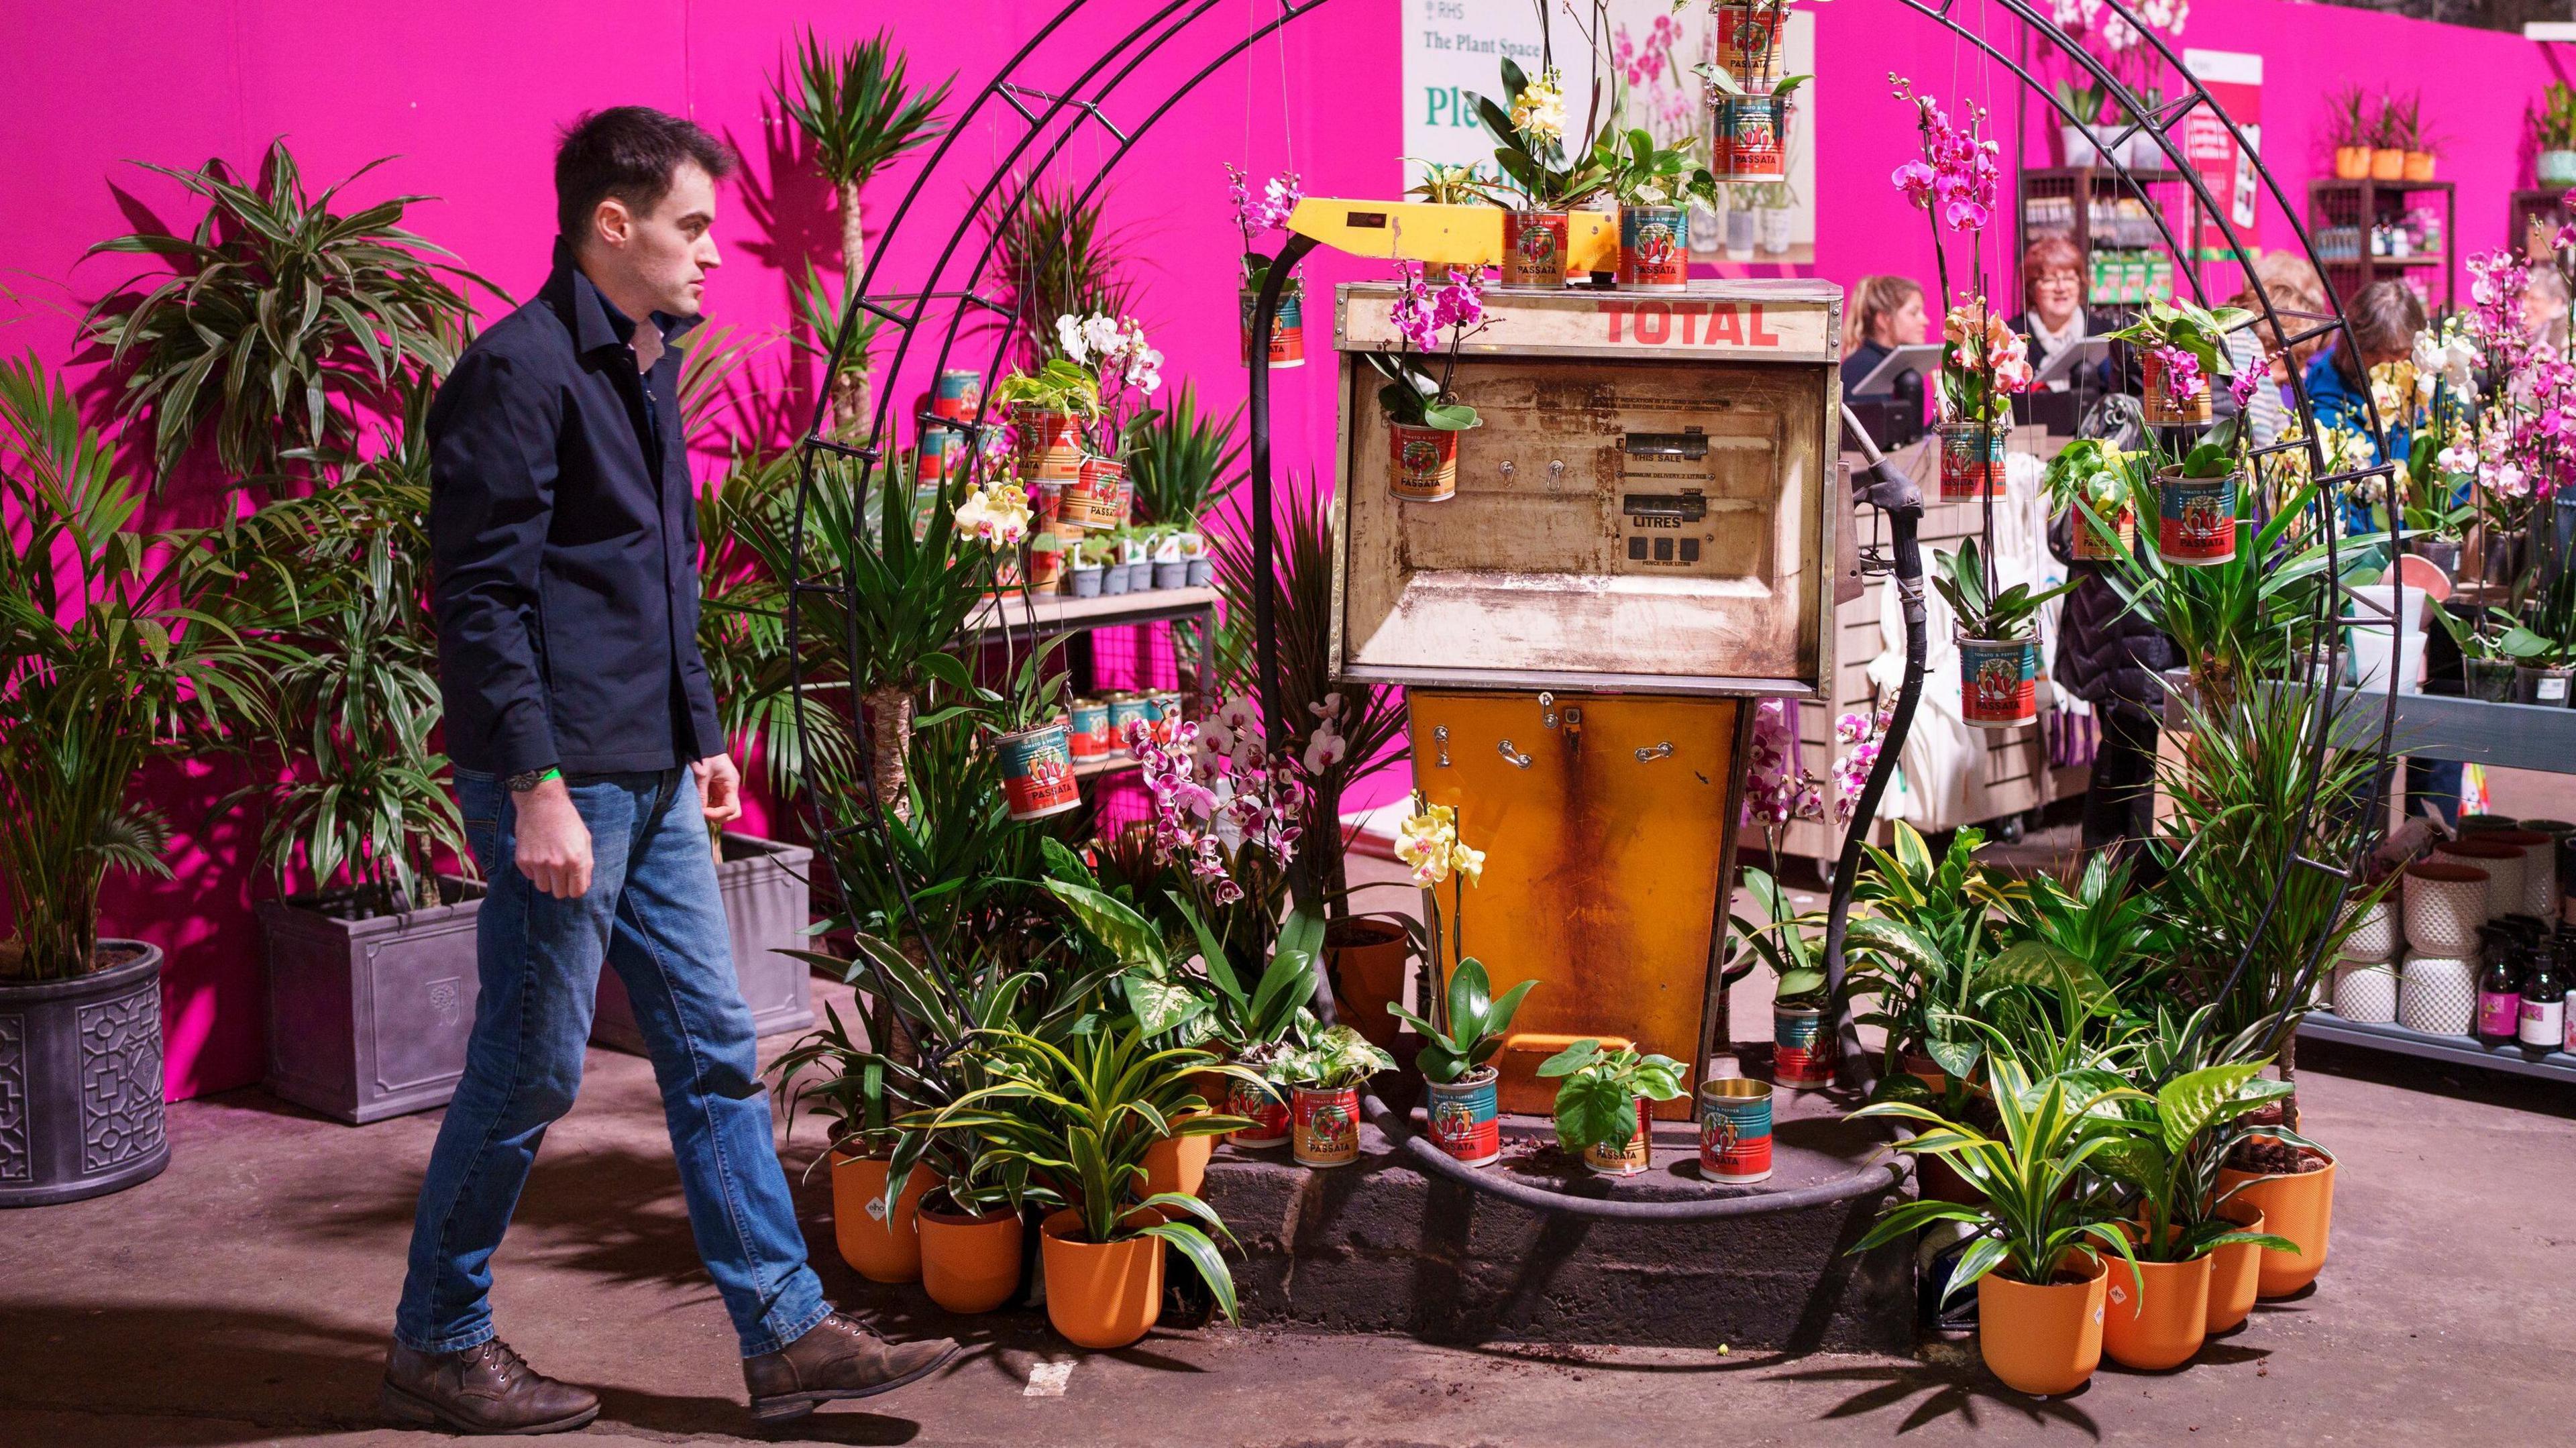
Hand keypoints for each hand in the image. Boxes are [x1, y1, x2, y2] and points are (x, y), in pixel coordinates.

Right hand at [513, 777, 593, 899]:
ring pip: (543, 888)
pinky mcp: (522, 860)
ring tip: (548, 863)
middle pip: (559, 893)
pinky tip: (537, 854)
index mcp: (576, 860)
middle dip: (561, 886)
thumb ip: (587, 864)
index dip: (575, 888)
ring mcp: (538, 863)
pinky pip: (530, 876)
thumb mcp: (585, 840)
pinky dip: (534, 870)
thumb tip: (584, 885)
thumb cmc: (567, 820)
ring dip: (546, 879)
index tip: (572, 882)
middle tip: (560, 873)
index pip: (576, 892)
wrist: (542, 803)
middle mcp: (557, 865)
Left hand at [694, 753, 743, 830]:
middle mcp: (730, 788)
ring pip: (724, 809)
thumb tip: (699, 812)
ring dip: (712, 812)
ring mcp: (724, 788)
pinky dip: (708, 807)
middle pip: (732, 812)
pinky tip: (699, 804)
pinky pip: (716, 803)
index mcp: (731, 784)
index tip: (702, 812)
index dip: (717, 814)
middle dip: (719, 816)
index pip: (731, 809)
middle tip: (703, 813)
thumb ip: (701, 794)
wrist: (701, 740)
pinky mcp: (716, 788)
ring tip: (698, 809)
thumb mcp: (701, 775)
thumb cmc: (703, 753)